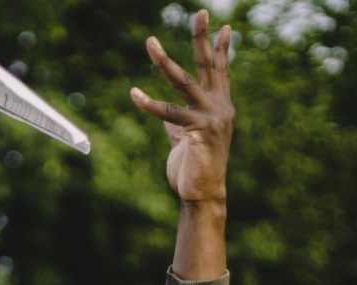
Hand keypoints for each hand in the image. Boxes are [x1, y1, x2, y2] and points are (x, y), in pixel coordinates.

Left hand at [131, 10, 233, 205]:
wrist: (203, 195)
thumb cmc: (194, 169)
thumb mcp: (185, 140)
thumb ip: (178, 123)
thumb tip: (167, 115)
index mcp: (220, 108)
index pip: (221, 71)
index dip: (221, 49)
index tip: (223, 26)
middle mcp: (221, 108)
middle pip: (208, 66)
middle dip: (202, 37)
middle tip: (201, 11)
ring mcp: (213, 118)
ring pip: (184, 82)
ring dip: (164, 61)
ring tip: (150, 42)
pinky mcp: (199, 131)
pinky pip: (169, 114)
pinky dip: (149, 104)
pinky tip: (134, 93)